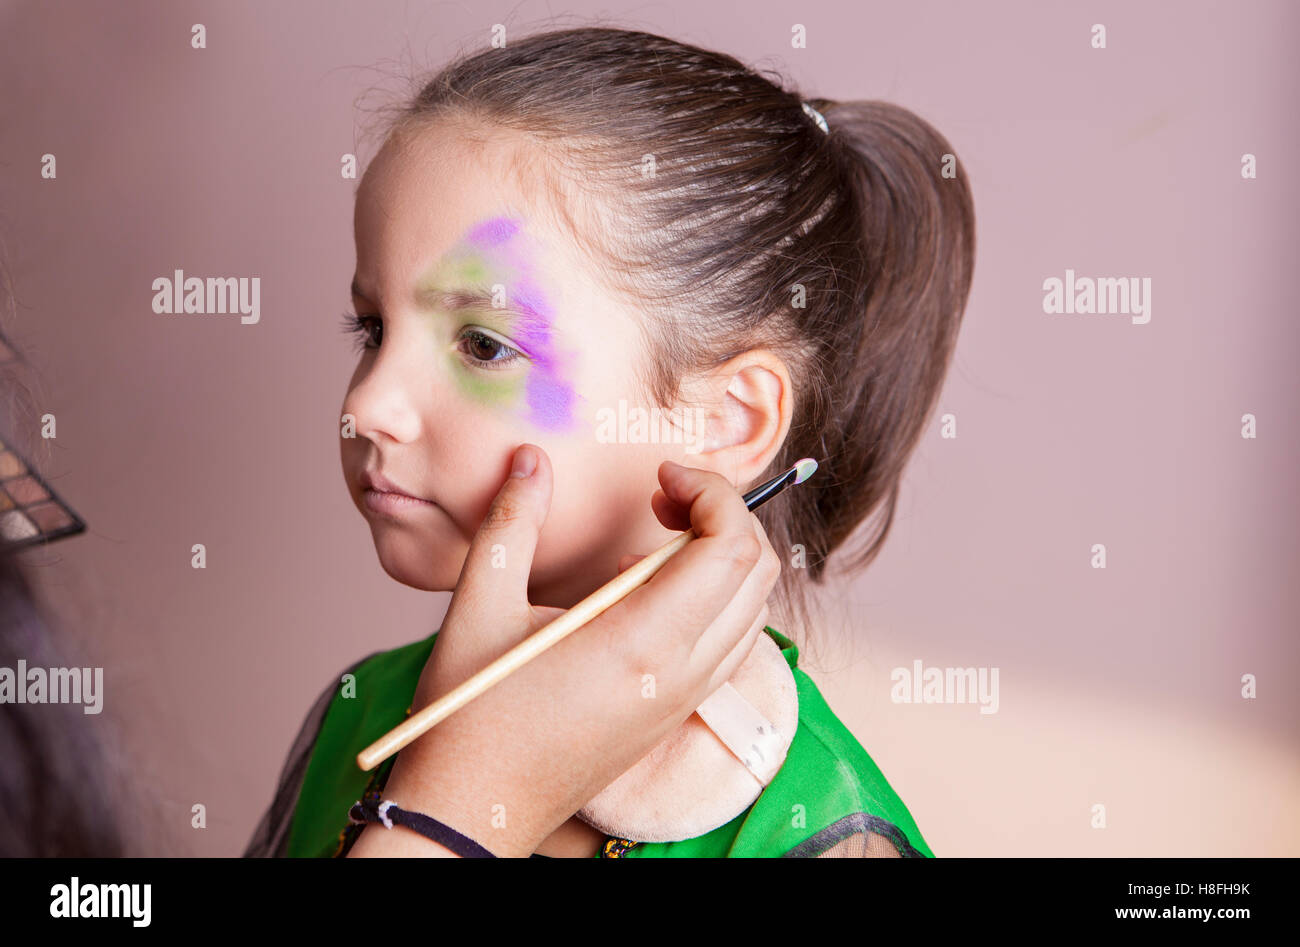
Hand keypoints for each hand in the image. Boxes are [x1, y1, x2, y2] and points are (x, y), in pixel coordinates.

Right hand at [349, 442, 778, 856]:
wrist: (476, 809)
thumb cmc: (472, 717)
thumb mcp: (479, 607)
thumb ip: (510, 521)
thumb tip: (530, 460)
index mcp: (641, 641)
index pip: (730, 546)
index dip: (712, 491)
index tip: (662, 475)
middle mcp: (680, 672)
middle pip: (758, 570)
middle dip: (725, 515)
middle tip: (664, 497)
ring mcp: (684, 698)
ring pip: (754, 608)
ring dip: (723, 557)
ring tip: (652, 541)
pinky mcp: (675, 713)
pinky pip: (731, 643)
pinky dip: (716, 600)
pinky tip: (649, 593)